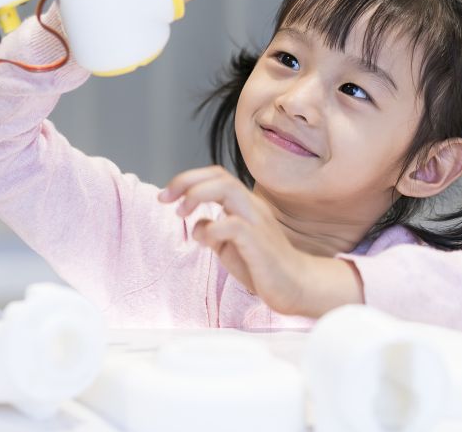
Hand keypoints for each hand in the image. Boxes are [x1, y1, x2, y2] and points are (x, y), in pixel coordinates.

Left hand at [158, 165, 363, 317]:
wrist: (296, 287)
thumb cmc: (263, 267)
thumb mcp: (229, 247)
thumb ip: (213, 232)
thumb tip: (197, 223)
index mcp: (244, 205)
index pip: (216, 176)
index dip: (187, 180)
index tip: (165, 196)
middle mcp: (251, 207)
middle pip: (219, 175)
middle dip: (186, 181)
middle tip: (165, 199)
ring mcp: (257, 222)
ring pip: (227, 189)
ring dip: (197, 195)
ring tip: (181, 213)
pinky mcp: (259, 242)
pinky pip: (233, 224)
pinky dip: (212, 228)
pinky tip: (205, 241)